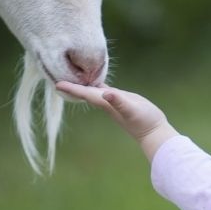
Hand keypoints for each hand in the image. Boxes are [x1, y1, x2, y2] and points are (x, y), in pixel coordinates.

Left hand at [56, 82, 178, 160]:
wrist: (154, 132)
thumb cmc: (144, 121)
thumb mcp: (132, 109)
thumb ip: (119, 101)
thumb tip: (107, 93)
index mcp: (106, 103)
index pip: (85, 94)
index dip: (71, 88)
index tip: (56, 83)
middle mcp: (106, 103)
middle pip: (84, 93)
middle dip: (72, 86)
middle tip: (56, 77)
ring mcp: (112, 102)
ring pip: (92, 92)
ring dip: (82, 85)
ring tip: (71, 76)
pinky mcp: (120, 100)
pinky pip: (103, 91)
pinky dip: (96, 85)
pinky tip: (94, 81)